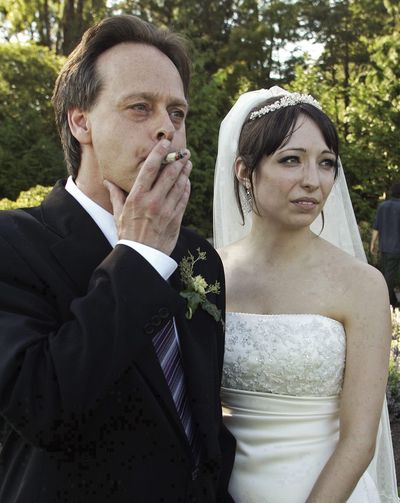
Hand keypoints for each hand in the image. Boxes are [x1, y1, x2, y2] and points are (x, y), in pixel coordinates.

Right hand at [104, 139, 191, 255]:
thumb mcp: (118, 214)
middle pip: (169, 174)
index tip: (165, 143)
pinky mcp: (176, 219)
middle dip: (178, 160)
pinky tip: (187, 182)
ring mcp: (166, 210)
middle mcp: (153, 201)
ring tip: (188, 163)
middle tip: (184, 151)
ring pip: (180, 185)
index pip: (150, 168)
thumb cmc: (127, 235)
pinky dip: (186, 188)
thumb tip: (108, 180)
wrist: (140, 257)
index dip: (159, 153)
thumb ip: (116, 195)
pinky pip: (184, 199)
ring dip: (185, 172)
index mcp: (137, 197)